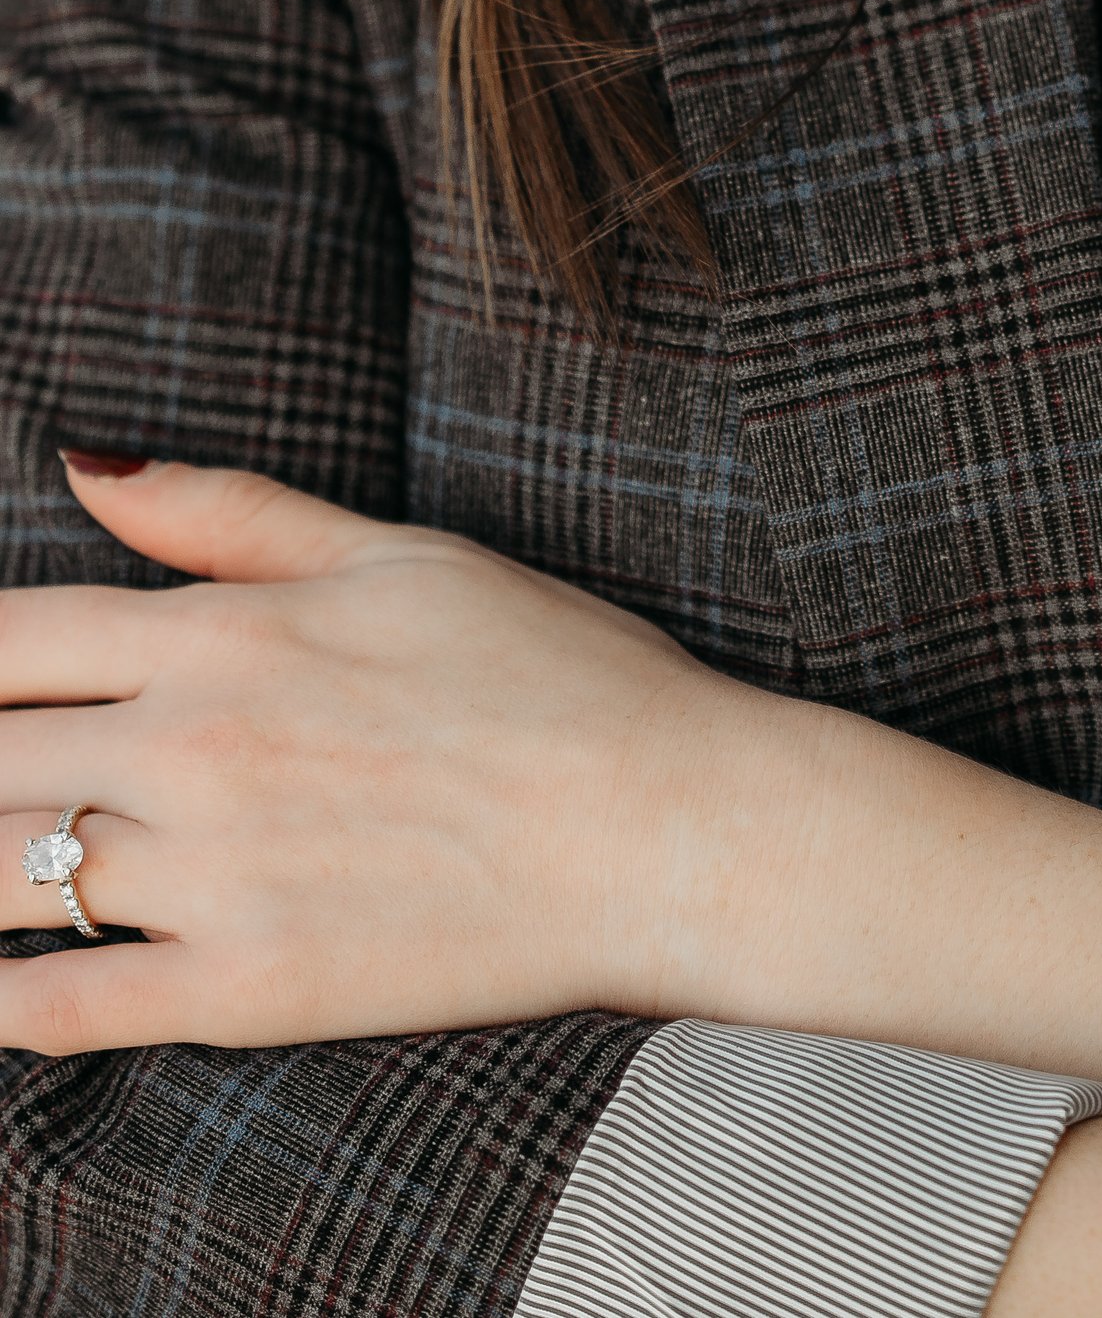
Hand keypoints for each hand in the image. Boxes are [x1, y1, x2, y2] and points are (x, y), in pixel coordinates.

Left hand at [0, 454, 741, 1046]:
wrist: (667, 823)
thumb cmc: (556, 673)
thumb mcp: (399, 551)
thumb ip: (231, 511)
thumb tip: (87, 461)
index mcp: (229, 631)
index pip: (12, 636)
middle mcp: (195, 748)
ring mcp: (212, 878)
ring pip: (1, 878)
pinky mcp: (243, 992)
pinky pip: (59, 1008)